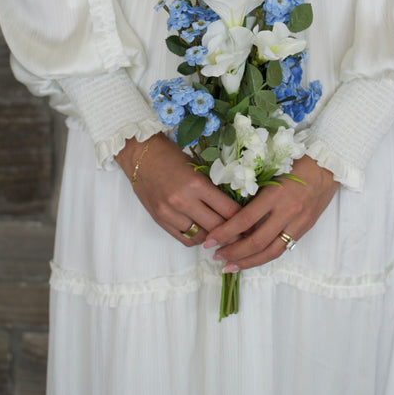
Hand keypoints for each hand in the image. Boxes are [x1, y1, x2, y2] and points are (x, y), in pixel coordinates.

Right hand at [116, 133, 240, 245]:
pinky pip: (185, 239)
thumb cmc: (172, 156)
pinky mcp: (160, 220)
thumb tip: (236, 205)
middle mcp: (183, 201)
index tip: (252, 221)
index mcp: (197, 184)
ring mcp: (170, 213)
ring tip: (221, 230)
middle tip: (243, 233)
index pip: (228, 210)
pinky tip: (202, 230)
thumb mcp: (197, 167)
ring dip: (213, 235)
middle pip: (217, 227)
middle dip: (233, 232)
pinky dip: (197, 238)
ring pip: (202, 236)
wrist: (141, 155)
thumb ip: (213, 187)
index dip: (244, 219)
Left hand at [203, 156, 338, 270]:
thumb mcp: (270, 172)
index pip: (245, 220)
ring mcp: (298, 222)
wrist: (327, 166)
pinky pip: (283, 248)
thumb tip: (229, 210)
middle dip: (234, 252)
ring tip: (231, 266)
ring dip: (249, 262)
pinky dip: (265, 256)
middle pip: (257, 242)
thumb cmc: (295, 162)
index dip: (225, 233)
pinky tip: (252, 259)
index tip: (210, 239)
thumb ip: (253, 191)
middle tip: (217, 256)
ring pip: (271, 252)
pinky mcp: (304, 229)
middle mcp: (287, 211)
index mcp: (275, 194)